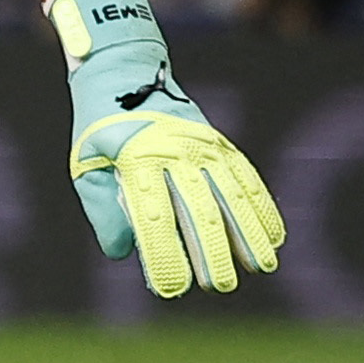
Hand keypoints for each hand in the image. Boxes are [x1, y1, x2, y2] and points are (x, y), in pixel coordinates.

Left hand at [45, 0, 281, 297]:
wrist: (124, 73)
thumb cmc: (100, 130)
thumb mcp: (87, 168)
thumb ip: (105, 211)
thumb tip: (124, 254)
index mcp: (137, 160)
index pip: (152, 217)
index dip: (164, 255)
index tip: (171, 289)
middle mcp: (176, 152)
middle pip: (199, 209)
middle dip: (212, 251)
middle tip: (220, 287)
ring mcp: (203, 146)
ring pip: (232, 195)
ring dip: (249, 233)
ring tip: (262, 267)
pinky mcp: (220, 144)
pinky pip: (247, 178)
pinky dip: (263, 207)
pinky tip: (276, 236)